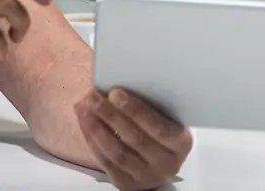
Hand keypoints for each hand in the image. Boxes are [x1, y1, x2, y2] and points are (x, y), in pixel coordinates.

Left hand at [75, 89, 192, 189]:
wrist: (159, 161)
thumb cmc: (161, 130)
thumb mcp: (167, 117)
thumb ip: (152, 105)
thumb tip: (119, 84)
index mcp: (180, 143)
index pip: (158, 127)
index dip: (135, 110)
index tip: (115, 93)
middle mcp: (166, 163)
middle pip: (134, 138)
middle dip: (110, 115)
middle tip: (93, 97)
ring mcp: (146, 176)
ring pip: (117, 152)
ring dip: (96, 128)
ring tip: (84, 107)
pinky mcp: (127, 183)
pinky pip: (106, 162)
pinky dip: (92, 140)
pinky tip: (85, 122)